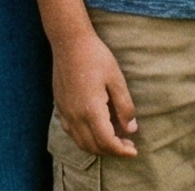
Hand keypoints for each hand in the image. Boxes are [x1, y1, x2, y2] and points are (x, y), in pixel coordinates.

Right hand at [52, 31, 139, 157]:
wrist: (69, 42)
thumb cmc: (96, 57)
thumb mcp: (117, 80)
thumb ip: (125, 107)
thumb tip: (130, 130)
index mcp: (91, 110)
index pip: (107, 142)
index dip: (121, 151)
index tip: (134, 151)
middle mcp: (75, 116)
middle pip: (93, 146)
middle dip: (112, 151)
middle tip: (128, 145)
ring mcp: (65, 112)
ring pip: (80, 142)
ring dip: (98, 147)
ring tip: (114, 141)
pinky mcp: (60, 107)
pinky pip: (71, 133)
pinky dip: (85, 139)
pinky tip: (95, 131)